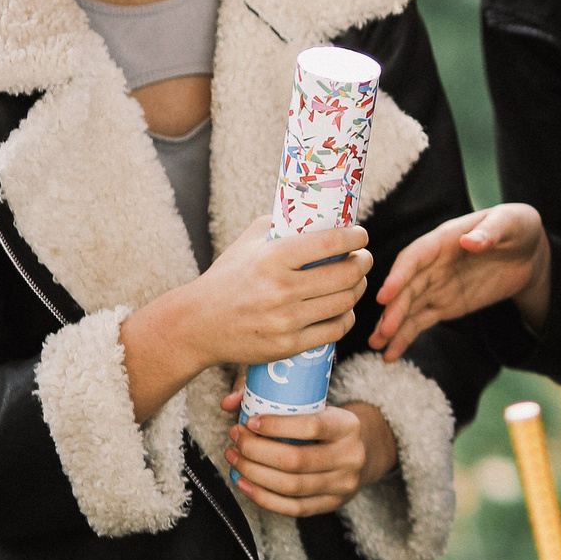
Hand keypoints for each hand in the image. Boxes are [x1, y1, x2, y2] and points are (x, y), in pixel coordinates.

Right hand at [121, 218, 372, 423]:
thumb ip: (282, 225)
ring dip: (358, 289)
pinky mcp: (288, 346)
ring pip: (345, 302)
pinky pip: (335, 330)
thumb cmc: (228, 277)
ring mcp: (286, 320)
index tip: (361, 236)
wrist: (197, 324)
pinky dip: (346, 317)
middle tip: (362, 259)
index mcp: (273, 258)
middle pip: (346, 274)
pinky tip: (343, 308)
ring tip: (355, 281)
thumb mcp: (249, 242)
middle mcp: (281, 289)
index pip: (330, 243)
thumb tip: (320, 214)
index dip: (355, 237)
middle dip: (363, 263)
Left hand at [221, 396, 397, 516]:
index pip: (311, 427)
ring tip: (235, 459)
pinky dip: (263, 497)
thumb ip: (276, 400)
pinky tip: (244, 483)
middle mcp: (350, 457)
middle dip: (256, 451)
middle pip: (295, 460)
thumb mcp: (317, 406)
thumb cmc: (328, 426)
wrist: (364, 451)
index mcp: (348, 426)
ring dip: (254, 473)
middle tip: (236, 440)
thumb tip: (230, 402)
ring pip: (291, 486)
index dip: (276, 426)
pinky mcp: (331, 504)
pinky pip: (293, 508)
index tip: (250, 421)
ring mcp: (342, 485)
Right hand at [370, 204, 549, 359]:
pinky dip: (406, 336)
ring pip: (408, 307)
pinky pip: (421, 321)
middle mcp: (432, 264)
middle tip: (384, 331)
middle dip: (394, 309)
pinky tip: (391, 353)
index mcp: (442, 240)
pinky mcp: (444, 305)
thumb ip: (489, 232)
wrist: (528, 251)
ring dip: (391, 325)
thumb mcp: (509, 223)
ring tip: (377, 345)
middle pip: (407, 287)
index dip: (398, 276)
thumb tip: (469, 241)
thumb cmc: (516, 227)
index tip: (384, 296)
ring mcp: (436, 286)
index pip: (414, 258)